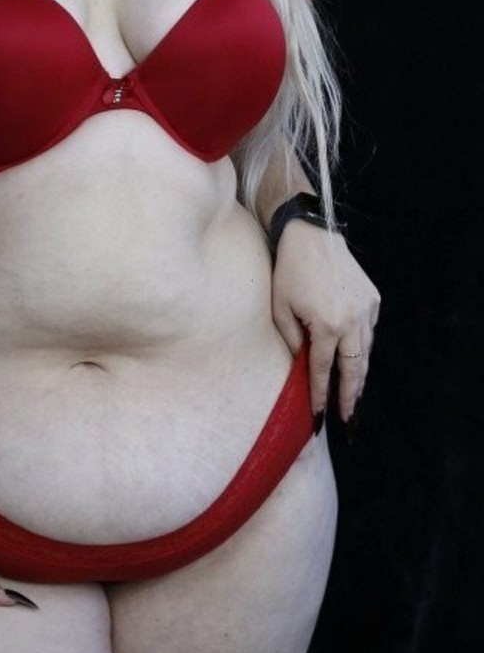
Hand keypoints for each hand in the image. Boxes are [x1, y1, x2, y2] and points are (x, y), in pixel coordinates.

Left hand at [270, 222, 380, 424]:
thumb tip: (301, 364)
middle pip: (354, 369)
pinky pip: (368, 331)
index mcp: (327, 326)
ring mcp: (366, 310)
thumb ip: (291, 340)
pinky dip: (362, 346)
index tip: (319, 415)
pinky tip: (355, 357)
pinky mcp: (372, 299)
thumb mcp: (279, 307)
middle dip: (351, 396)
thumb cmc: (289, 271)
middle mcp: (352, 321)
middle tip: (347, 417)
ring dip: (359, 374)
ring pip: (366, 352)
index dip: (320, 395)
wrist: (311, 235)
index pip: (322, 370)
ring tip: (353, 394)